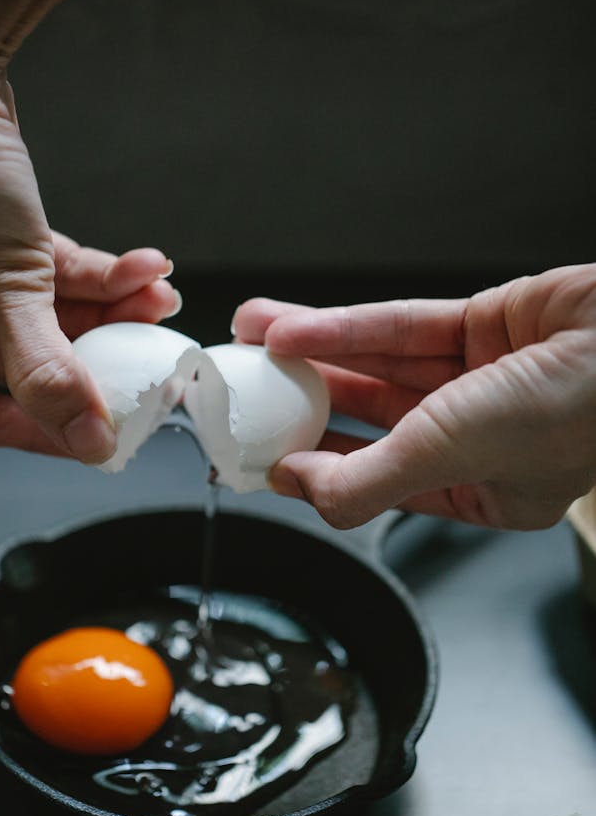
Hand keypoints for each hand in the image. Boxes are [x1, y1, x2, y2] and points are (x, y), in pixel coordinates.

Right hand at [0, 0, 169, 462]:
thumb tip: (87, 440)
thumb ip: (49, 370)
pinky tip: (145, 265)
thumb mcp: (4, 285)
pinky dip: (96, 272)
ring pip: (40, 317)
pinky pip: (45, 273)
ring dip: (104, 312)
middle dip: (87, 359)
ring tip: (157, 302)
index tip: (93, 434)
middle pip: (15, 365)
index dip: (34, 433)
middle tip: (140, 369)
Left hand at [234, 266, 595, 529]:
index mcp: (483, 491)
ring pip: (378, 366)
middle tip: (252, 391)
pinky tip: (291, 327)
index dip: (322, 469)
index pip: (383, 483)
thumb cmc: (570, 415)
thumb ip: (367, 483)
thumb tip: (299, 487)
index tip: (268, 455)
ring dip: (313, 355)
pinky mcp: (483, 324)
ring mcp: (481, 379)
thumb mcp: (449, 461)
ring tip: (254, 341)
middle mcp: (479, 436)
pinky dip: (344, 328)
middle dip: (308, 403)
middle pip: (373, 419)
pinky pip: (400, 327)